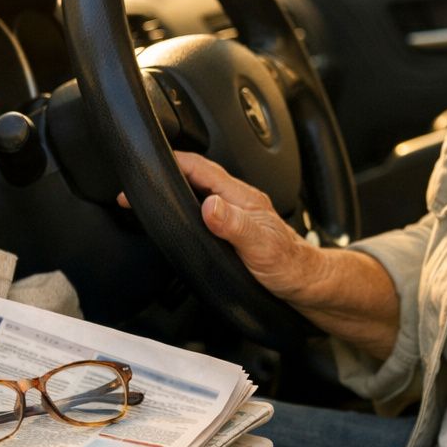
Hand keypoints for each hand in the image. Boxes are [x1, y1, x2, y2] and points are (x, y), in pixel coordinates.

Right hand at [117, 150, 320, 302]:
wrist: (308, 285)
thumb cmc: (290, 266)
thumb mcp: (260, 246)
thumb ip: (234, 224)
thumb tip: (209, 206)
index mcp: (242, 197)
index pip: (201, 168)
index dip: (173, 162)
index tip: (147, 162)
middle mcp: (239, 201)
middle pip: (197, 177)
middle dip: (167, 175)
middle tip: (138, 184)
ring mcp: (238, 215)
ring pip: (201, 193)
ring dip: (176, 191)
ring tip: (151, 196)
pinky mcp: (236, 231)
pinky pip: (205, 211)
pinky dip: (187, 210)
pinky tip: (180, 220)